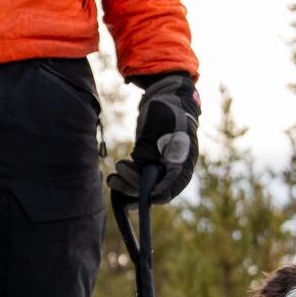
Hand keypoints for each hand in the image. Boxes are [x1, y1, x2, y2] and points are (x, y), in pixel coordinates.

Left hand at [107, 72, 199, 202]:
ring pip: (144, 186)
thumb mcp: (159, 126)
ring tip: (111, 179)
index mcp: (184, 160)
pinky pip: (138, 179)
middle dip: (135, 184)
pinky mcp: (150, 165)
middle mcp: (174, 169)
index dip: (162, 193)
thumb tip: (140, 167)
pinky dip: (126, 181)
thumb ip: (151, 148)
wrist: (168, 99)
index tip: (148, 197)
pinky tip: (113, 179)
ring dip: (127, 184)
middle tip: (118, 172)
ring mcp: (161, 168)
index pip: (174, 184)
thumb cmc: (168, 110)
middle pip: (156, 188)